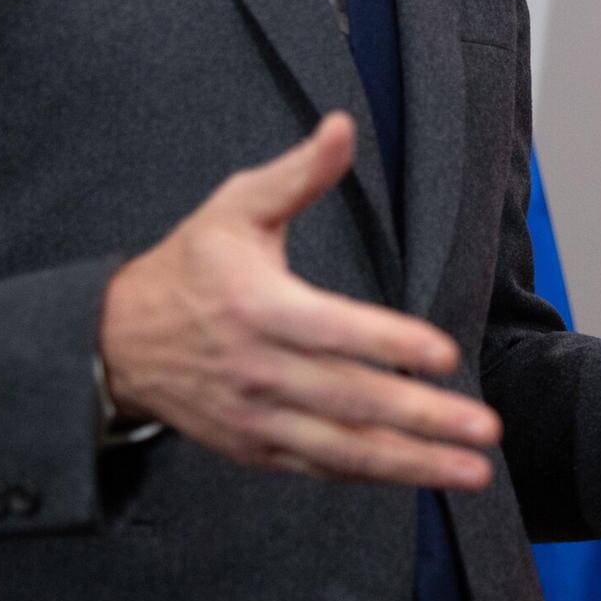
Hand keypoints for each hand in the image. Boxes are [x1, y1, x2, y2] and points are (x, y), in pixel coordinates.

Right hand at [98, 114, 502, 488]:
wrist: (116, 343)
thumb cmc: (189, 266)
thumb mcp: (234, 208)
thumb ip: (298, 174)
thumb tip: (343, 126)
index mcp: (257, 306)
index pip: (332, 331)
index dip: (389, 343)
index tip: (445, 356)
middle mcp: (259, 369)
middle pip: (350, 399)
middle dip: (423, 418)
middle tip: (485, 427)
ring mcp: (257, 417)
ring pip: (344, 448)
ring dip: (412, 463)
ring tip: (473, 470)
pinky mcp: (256, 448)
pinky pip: (321, 467)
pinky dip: (372, 475)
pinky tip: (423, 474)